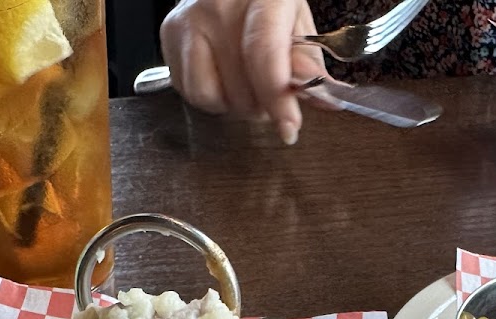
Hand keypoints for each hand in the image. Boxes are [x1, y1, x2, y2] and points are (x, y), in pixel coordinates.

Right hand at [159, 0, 326, 143]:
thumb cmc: (265, 3)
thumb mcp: (296, 22)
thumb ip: (308, 61)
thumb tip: (325, 98)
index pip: (264, 55)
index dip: (277, 99)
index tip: (289, 128)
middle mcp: (219, 4)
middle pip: (241, 86)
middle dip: (263, 106)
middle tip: (271, 95)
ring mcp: (190, 19)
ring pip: (211, 95)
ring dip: (234, 105)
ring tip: (245, 85)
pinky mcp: (170, 34)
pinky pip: (191, 92)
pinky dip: (211, 98)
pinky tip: (222, 79)